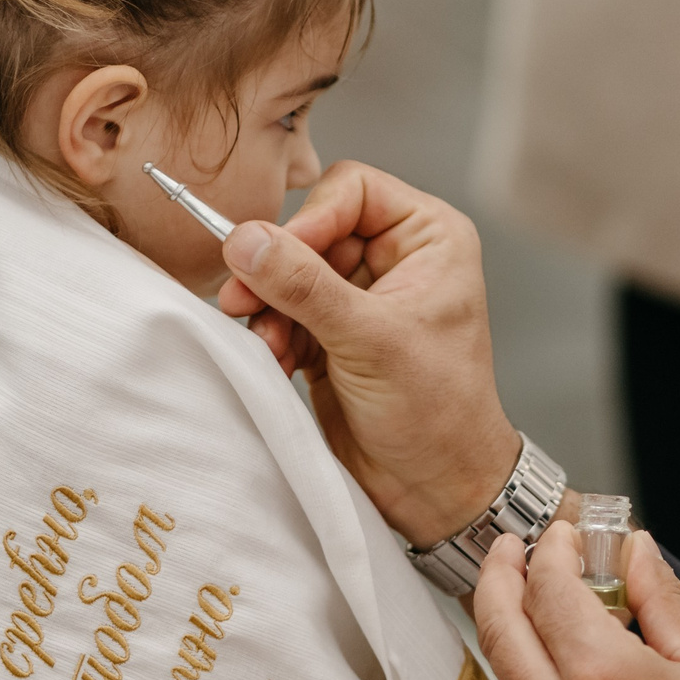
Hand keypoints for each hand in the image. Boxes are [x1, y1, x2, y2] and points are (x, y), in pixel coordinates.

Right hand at [217, 161, 516, 545]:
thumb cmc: (437, 414)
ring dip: (268, 305)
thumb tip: (245, 240)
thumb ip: (306, 287)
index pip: (351, 189)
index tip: (276, 256)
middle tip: (242, 299)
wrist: (434, 490)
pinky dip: (270, 333)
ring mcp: (360, 298)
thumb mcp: (371, 341)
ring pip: (289, 273)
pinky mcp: (330, 335)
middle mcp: (395, 259)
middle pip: (311, 230)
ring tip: (265, 341)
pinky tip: (273, 358)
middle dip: (278, 269)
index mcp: (428, 237)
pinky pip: (282, 312)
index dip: (309, 219)